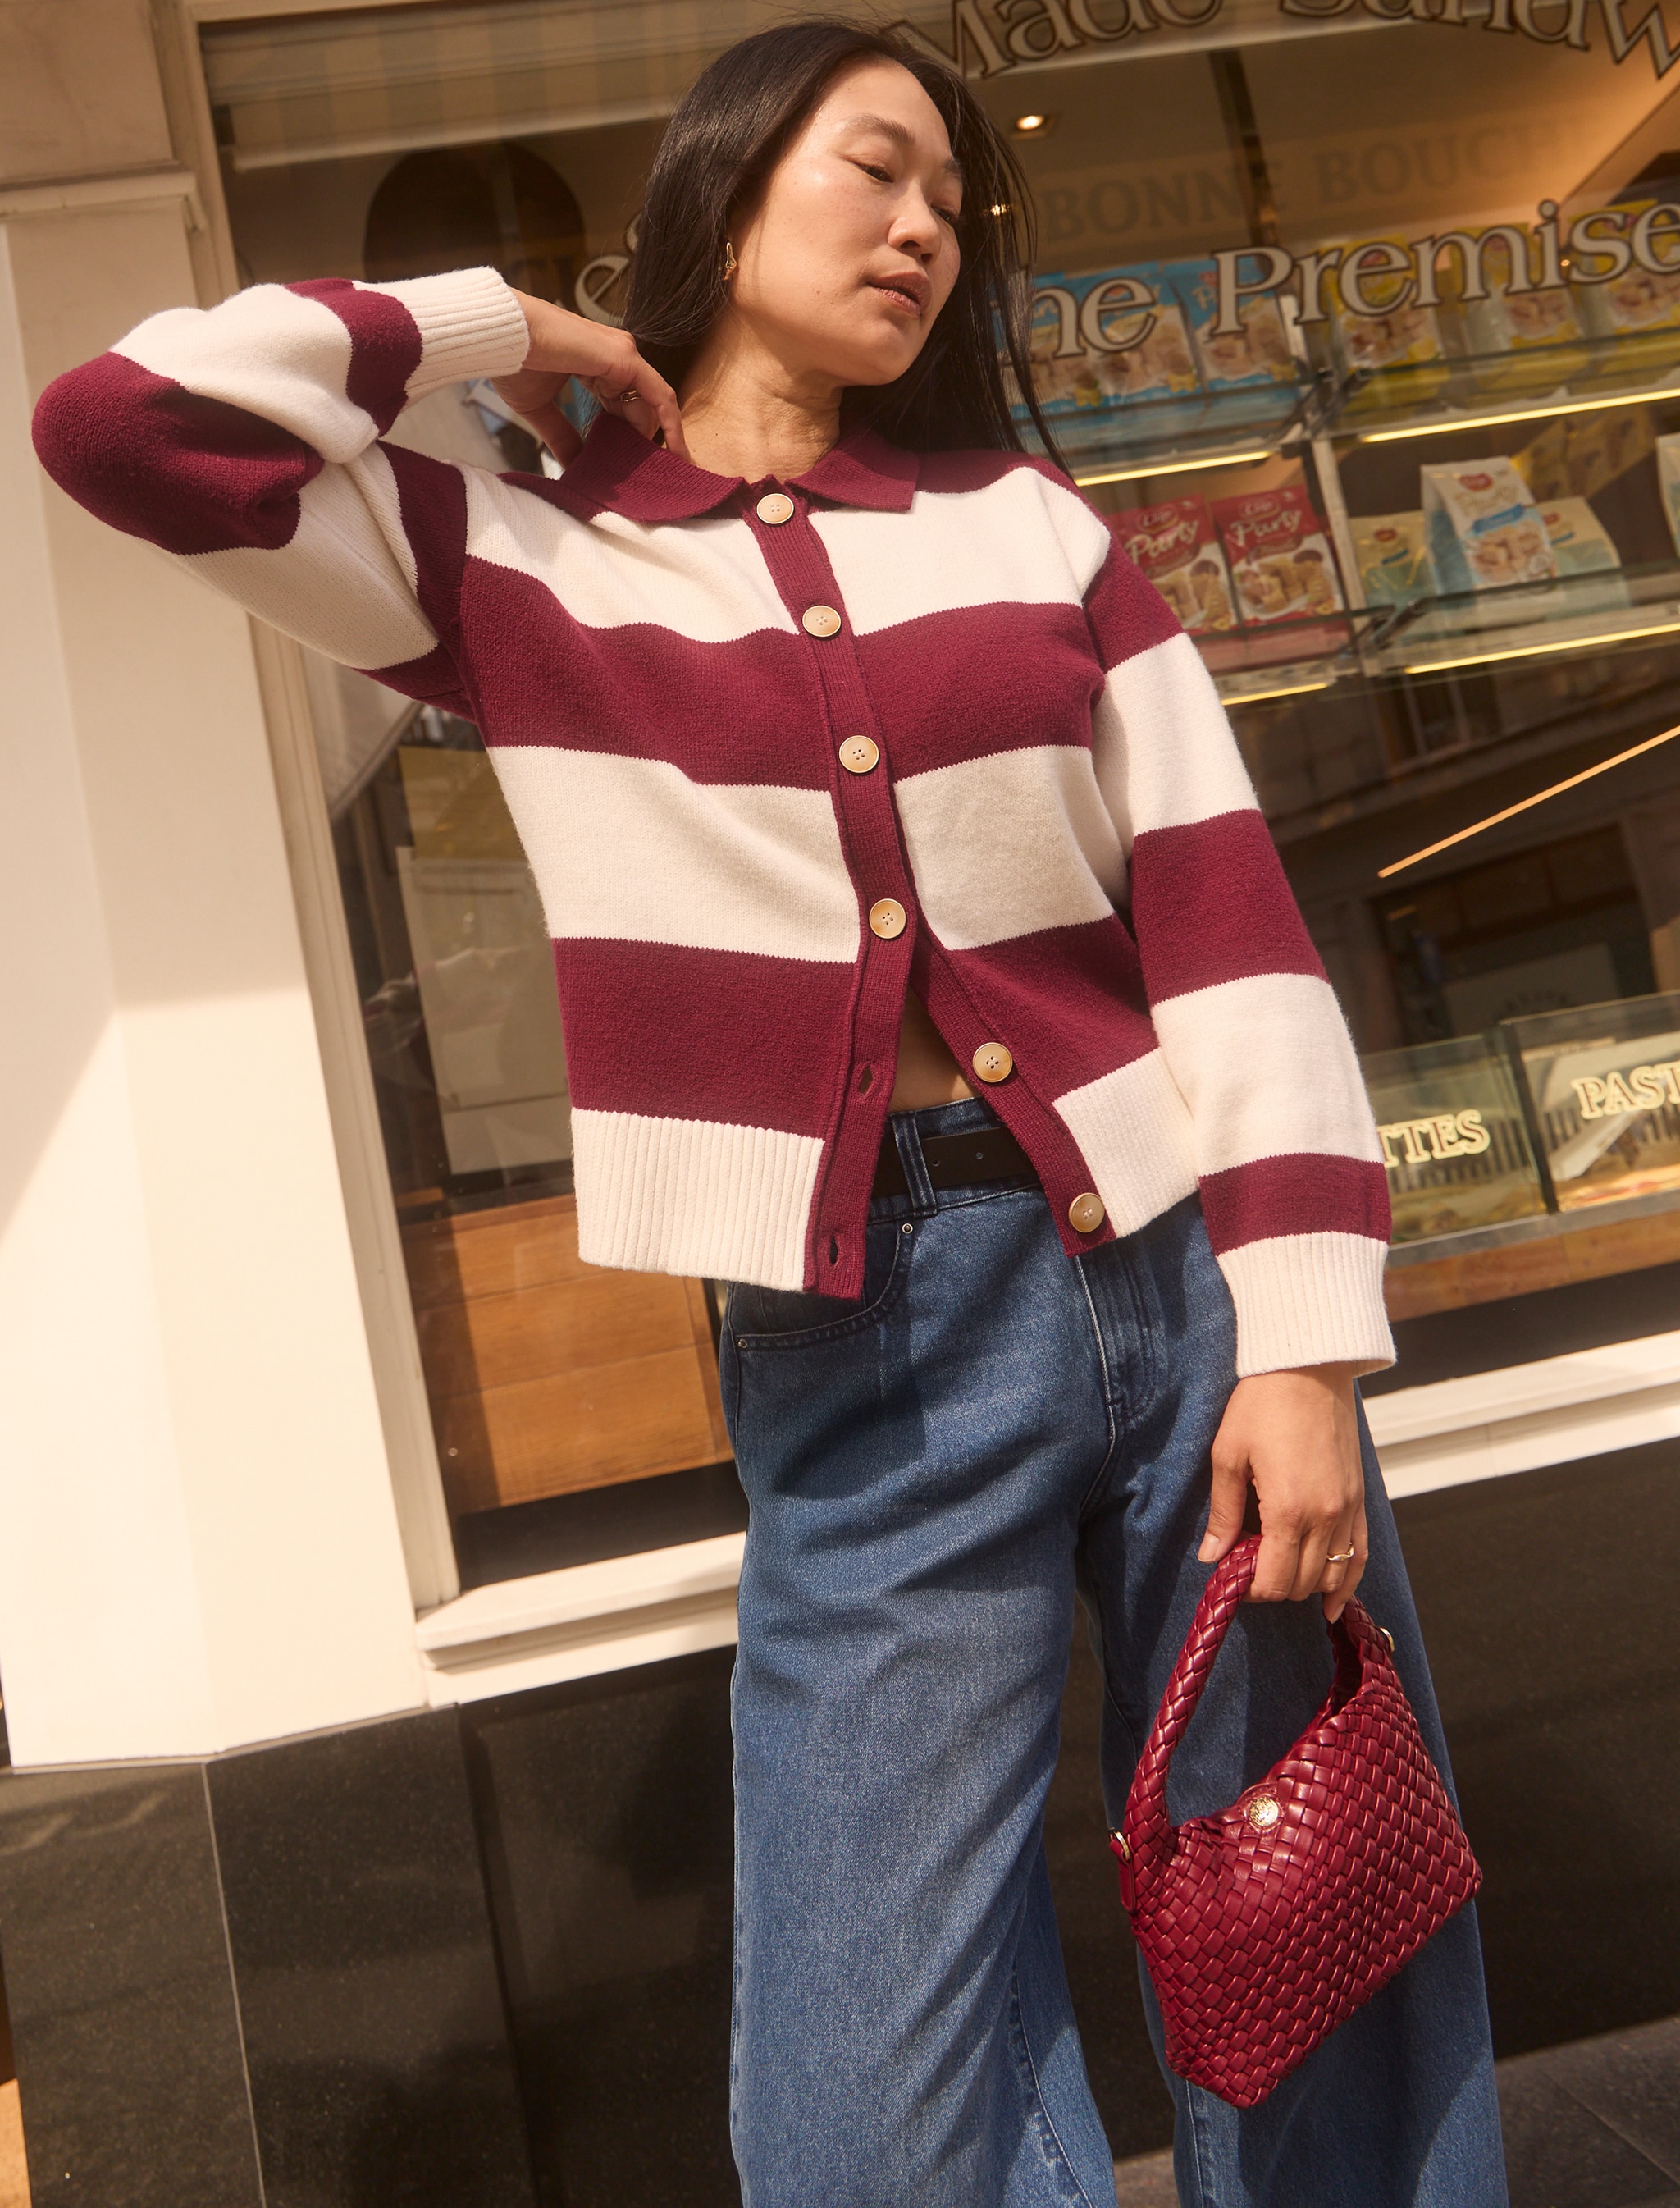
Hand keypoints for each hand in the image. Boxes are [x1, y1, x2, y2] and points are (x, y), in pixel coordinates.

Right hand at [491, 289, 687, 465]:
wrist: (502, 337)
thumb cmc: (513, 362)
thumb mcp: (541, 409)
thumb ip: (562, 435)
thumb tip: (573, 465)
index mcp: (597, 363)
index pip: (623, 403)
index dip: (630, 435)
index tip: (635, 466)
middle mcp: (615, 355)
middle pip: (641, 407)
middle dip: (646, 443)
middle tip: (650, 478)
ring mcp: (623, 354)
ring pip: (653, 404)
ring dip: (659, 439)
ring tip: (663, 472)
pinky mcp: (625, 358)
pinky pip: (660, 396)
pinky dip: (670, 425)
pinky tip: (675, 452)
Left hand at [1198, 1365, 1365, 1620]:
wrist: (1308, 1367)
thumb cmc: (1261, 1405)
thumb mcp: (1228, 1455)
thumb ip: (1224, 1512)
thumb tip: (1211, 1556)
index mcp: (1288, 1509)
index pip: (1273, 1581)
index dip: (1249, 1589)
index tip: (1231, 1576)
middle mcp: (1325, 1516)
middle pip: (1300, 1583)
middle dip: (1272, 1585)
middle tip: (1247, 1567)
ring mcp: (1348, 1509)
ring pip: (1332, 1575)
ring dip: (1303, 1583)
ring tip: (1278, 1570)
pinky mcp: (1360, 1498)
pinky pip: (1360, 1555)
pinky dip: (1347, 1582)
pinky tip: (1333, 1602)